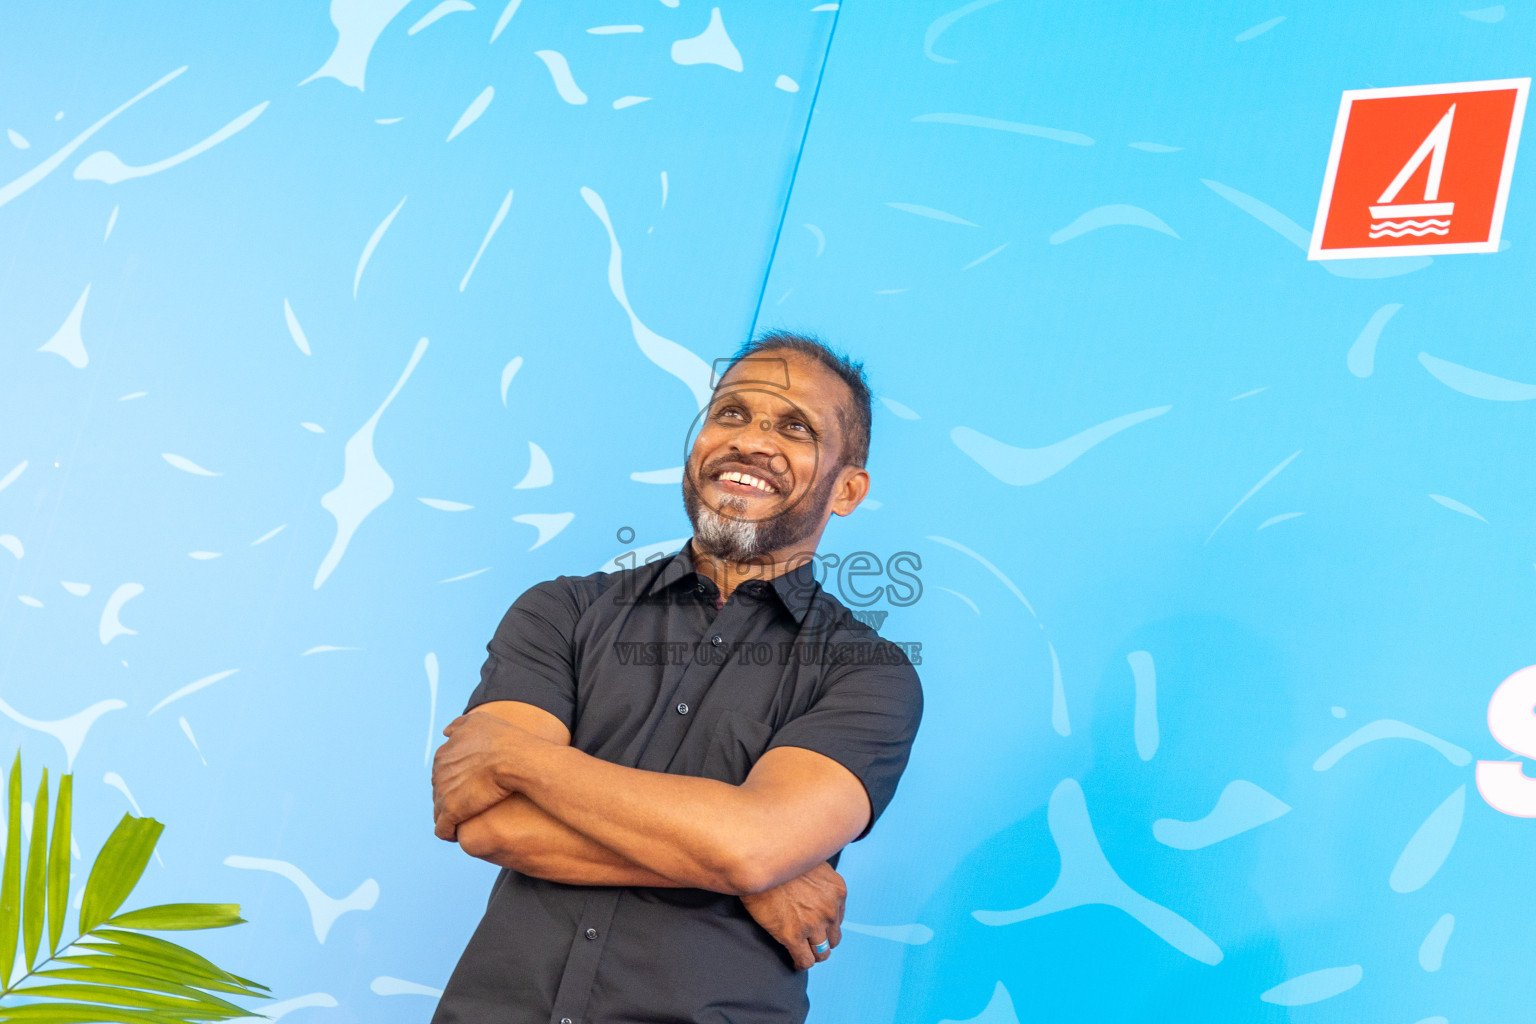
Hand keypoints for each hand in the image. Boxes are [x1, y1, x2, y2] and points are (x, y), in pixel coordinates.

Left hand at [432, 712, 530, 840]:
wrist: (515, 758)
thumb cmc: (503, 739)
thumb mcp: (478, 721)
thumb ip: (459, 725)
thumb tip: (445, 732)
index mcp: (444, 754)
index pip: (442, 772)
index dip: (455, 780)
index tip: (467, 786)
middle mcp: (439, 773)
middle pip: (438, 791)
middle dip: (449, 797)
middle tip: (467, 804)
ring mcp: (443, 793)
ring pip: (439, 810)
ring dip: (449, 816)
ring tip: (462, 821)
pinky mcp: (451, 811)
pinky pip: (443, 828)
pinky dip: (448, 832)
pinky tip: (457, 834)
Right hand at [740, 861, 845, 969]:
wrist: (758, 864)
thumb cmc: (780, 860)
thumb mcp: (812, 863)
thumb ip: (821, 881)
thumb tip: (817, 894)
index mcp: (837, 891)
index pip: (838, 918)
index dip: (826, 924)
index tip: (816, 926)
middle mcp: (830, 909)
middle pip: (833, 938)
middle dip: (822, 940)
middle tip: (809, 941)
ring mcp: (813, 924)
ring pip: (822, 953)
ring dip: (813, 954)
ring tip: (803, 953)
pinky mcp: (793, 936)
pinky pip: (805, 960)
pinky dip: (800, 963)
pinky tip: (794, 962)